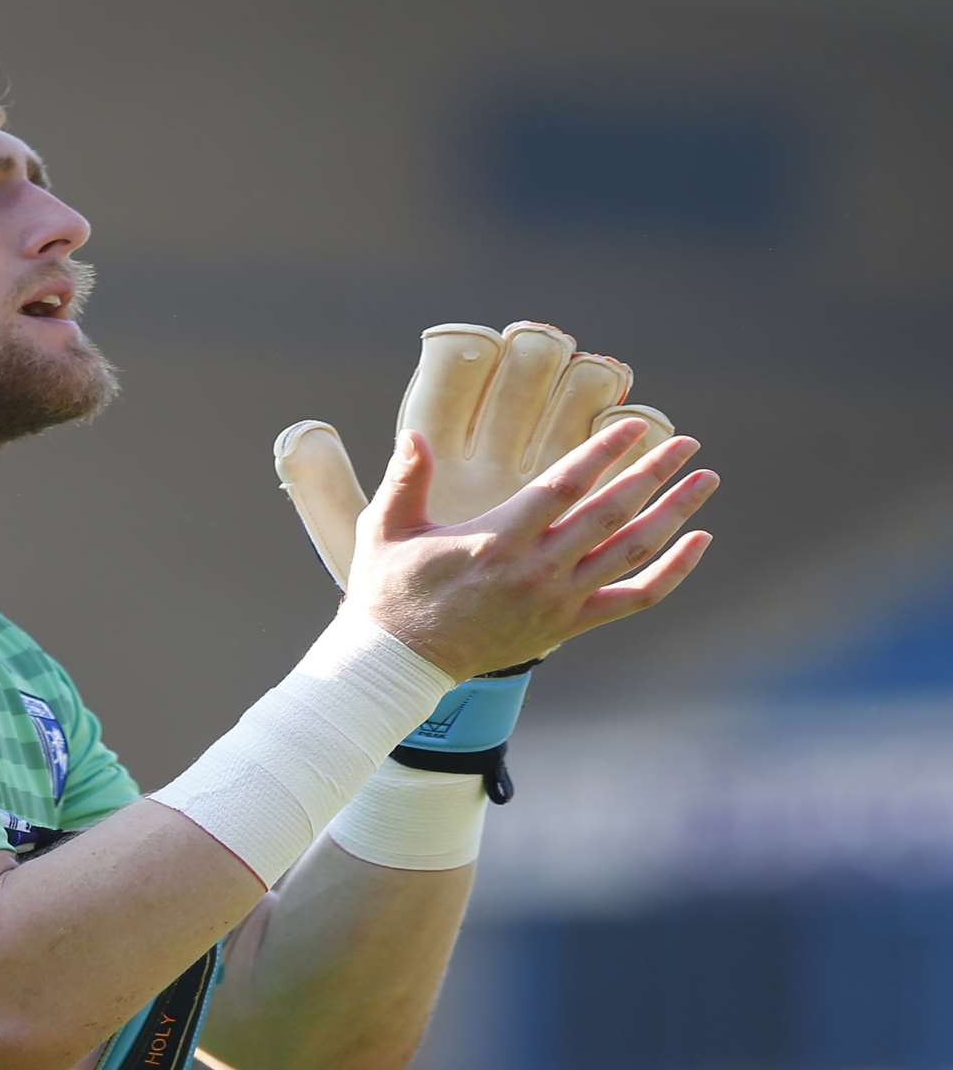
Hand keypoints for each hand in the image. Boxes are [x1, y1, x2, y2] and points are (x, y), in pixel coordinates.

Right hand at [344, 419, 717, 681]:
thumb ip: (405, 478)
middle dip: (654, 473)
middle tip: (687, 444)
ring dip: (674, 513)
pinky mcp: (566, 626)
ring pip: (630, 551)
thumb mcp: (385, 528)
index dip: (603, 453)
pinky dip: (671, 573)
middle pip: (610, 512)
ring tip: (704, 481)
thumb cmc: (388, 590)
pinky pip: (633, 598)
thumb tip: (415, 435)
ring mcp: (556, 600)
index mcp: (495, 538)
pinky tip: (697, 544)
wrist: (400, 663)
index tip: (634, 426)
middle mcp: (535, 569)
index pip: (564, 486)